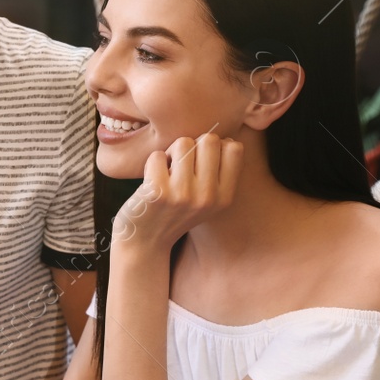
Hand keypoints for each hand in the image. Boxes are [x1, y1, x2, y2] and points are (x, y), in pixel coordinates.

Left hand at [113, 133, 243, 252]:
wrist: (145, 242)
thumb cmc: (174, 212)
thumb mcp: (206, 200)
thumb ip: (217, 171)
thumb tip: (219, 136)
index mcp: (224, 197)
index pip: (235, 148)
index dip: (215, 146)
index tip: (201, 161)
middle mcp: (208, 197)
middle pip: (209, 140)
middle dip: (192, 145)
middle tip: (180, 164)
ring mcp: (182, 195)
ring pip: (183, 143)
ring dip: (171, 153)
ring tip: (166, 172)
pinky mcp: (157, 193)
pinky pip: (157, 155)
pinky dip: (152, 163)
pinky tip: (151, 181)